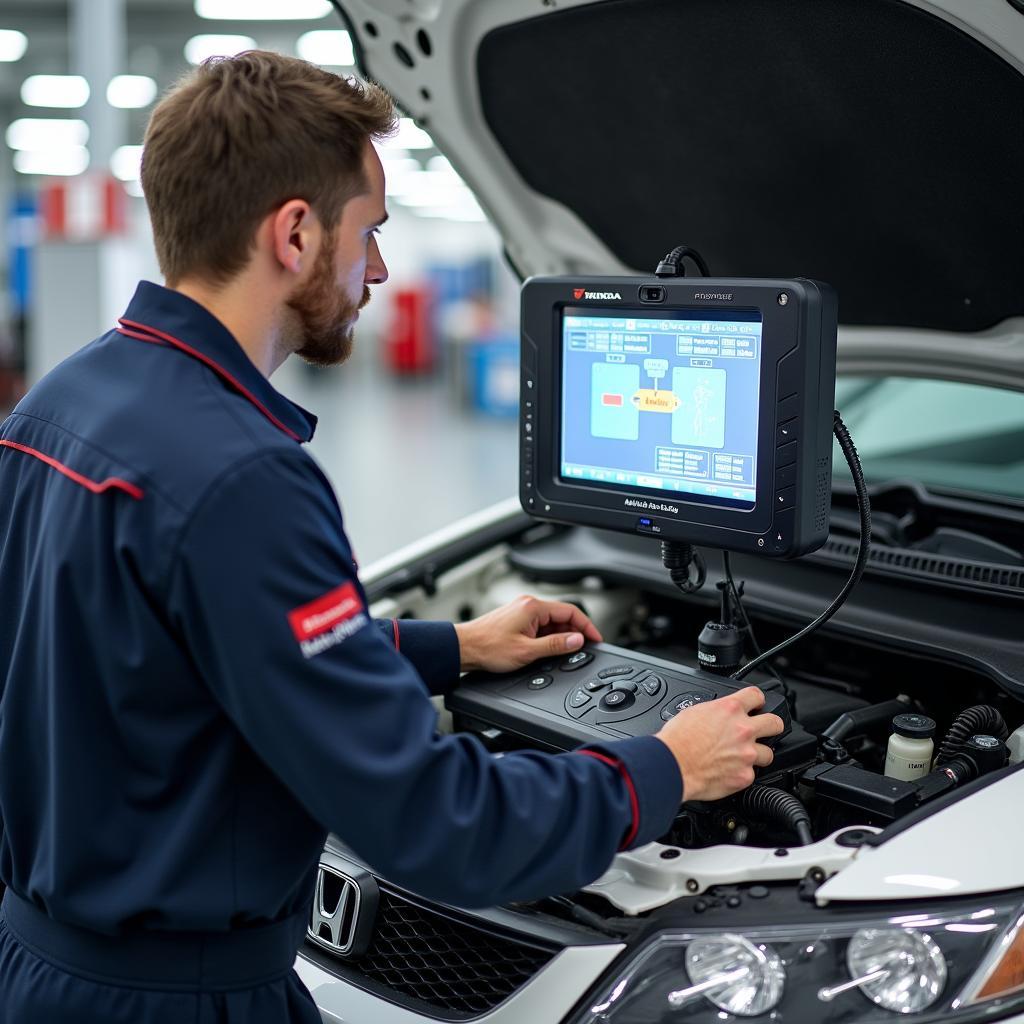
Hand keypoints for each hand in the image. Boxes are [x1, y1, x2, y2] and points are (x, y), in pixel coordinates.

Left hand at [454, 595, 602, 673]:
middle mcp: (528, 604)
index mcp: (533, 607)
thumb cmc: (488, 648)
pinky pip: (540, 625)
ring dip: (560, 635)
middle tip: (581, 650)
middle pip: (562, 615)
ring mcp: (521, 611)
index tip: (596, 639)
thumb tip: (577, 640)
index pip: (571, 611)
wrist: (464, 648)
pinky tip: (547, 649)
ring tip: (562, 653)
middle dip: (574, 632)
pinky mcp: (516, 619)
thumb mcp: (527, 651)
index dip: (587, 626)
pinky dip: (548, 636)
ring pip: (551, 621)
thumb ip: (555, 645)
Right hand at [654, 687, 784, 801]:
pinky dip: (742, 774)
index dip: (757, 701)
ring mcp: (747, 754)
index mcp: (730, 709)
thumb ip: (715, 711)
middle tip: (764, 731)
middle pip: (775, 723)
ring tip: (742, 757)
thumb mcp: (694, 712)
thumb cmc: (676, 740)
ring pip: (768, 753)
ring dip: (757, 754)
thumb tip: (719, 715)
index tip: (757, 706)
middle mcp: (743, 730)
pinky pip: (752, 774)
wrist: (672, 765)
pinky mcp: (745, 776)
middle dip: (771, 726)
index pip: (757, 695)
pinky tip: (730, 772)